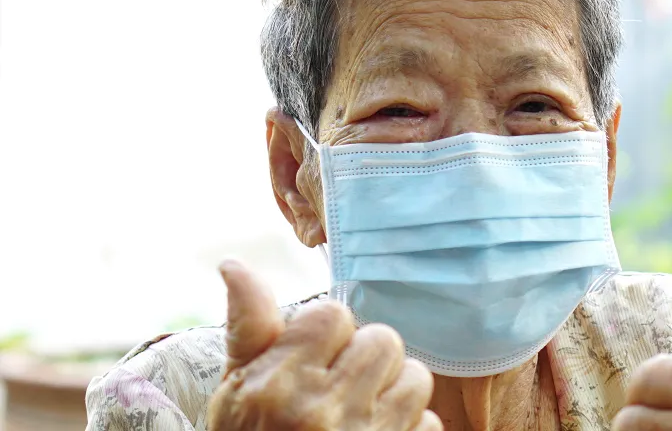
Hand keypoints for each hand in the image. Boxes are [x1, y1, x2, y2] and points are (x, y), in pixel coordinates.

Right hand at [206, 260, 440, 430]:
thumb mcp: (234, 393)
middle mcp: (322, 410)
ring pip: (416, 375)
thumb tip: (235, 264)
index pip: (334, 313)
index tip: (312, 359)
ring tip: (360, 412)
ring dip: (394, 390)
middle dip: (365, 358)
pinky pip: (428, 420)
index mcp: (277, 385)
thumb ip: (249, 329)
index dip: (327, 332)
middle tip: (338, 387)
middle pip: (383, 339)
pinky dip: (408, 427)